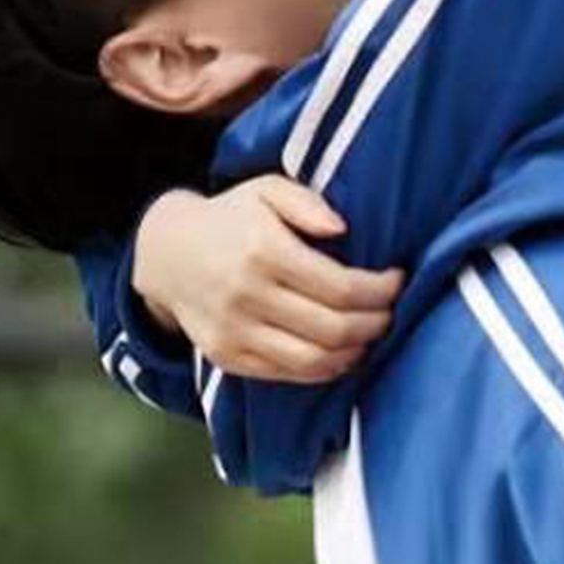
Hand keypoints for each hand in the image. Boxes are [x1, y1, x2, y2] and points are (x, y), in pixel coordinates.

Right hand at [133, 180, 403, 382]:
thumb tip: (342, 229)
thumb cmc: (230, 218)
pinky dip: (325, 369)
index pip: (341, 287)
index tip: (397, 280)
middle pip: (334, 328)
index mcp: (263, 251)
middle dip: (375, 323)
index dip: (379, 290)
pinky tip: (342, 352)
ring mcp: (235, 331)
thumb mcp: (265, 190)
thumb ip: (307, 202)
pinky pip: (288, 374)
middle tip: (390, 311)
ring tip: (371, 334)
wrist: (166, 253)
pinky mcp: (228, 356)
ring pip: (314, 359)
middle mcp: (247, 295)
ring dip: (355, 351)